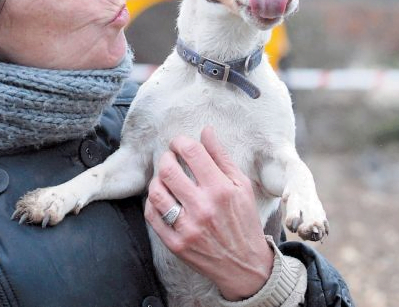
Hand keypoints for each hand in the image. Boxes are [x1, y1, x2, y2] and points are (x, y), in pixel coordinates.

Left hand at [144, 127, 273, 300]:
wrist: (246, 267)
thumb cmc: (244, 221)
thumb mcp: (241, 186)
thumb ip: (221, 157)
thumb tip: (206, 130)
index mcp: (221, 190)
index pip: (191, 152)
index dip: (180, 142)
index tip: (179, 144)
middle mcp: (203, 208)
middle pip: (168, 170)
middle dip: (165, 158)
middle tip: (170, 159)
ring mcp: (188, 228)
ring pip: (156, 192)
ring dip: (157, 180)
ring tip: (165, 179)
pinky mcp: (176, 244)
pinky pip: (152, 216)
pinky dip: (152, 203)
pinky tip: (162, 199)